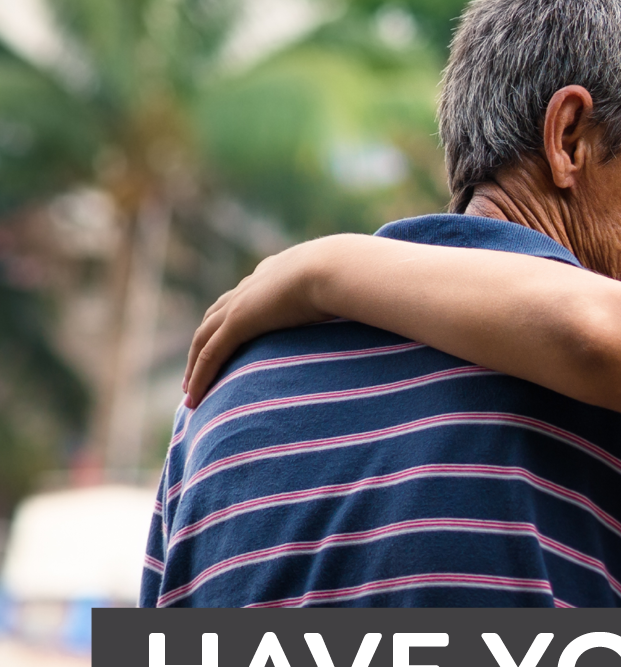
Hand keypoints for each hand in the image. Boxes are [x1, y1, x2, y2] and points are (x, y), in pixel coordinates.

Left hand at [183, 235, 369, 405]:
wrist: (339, 268)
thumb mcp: (351, 289)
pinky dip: (199, 376)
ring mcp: (241, 304)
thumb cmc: (355, 278)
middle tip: (197, 371)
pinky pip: (211, 354)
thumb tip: (382, 310)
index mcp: (275, 274)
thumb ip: (354, 300)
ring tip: (191, 391)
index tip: (228, 339)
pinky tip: (193, 398)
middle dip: (203, 344)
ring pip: (204, 339)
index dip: (232, 319)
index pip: (244, 298)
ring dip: (194, 366)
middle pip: (214, 318)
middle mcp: (251, 287)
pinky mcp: (239, 322)